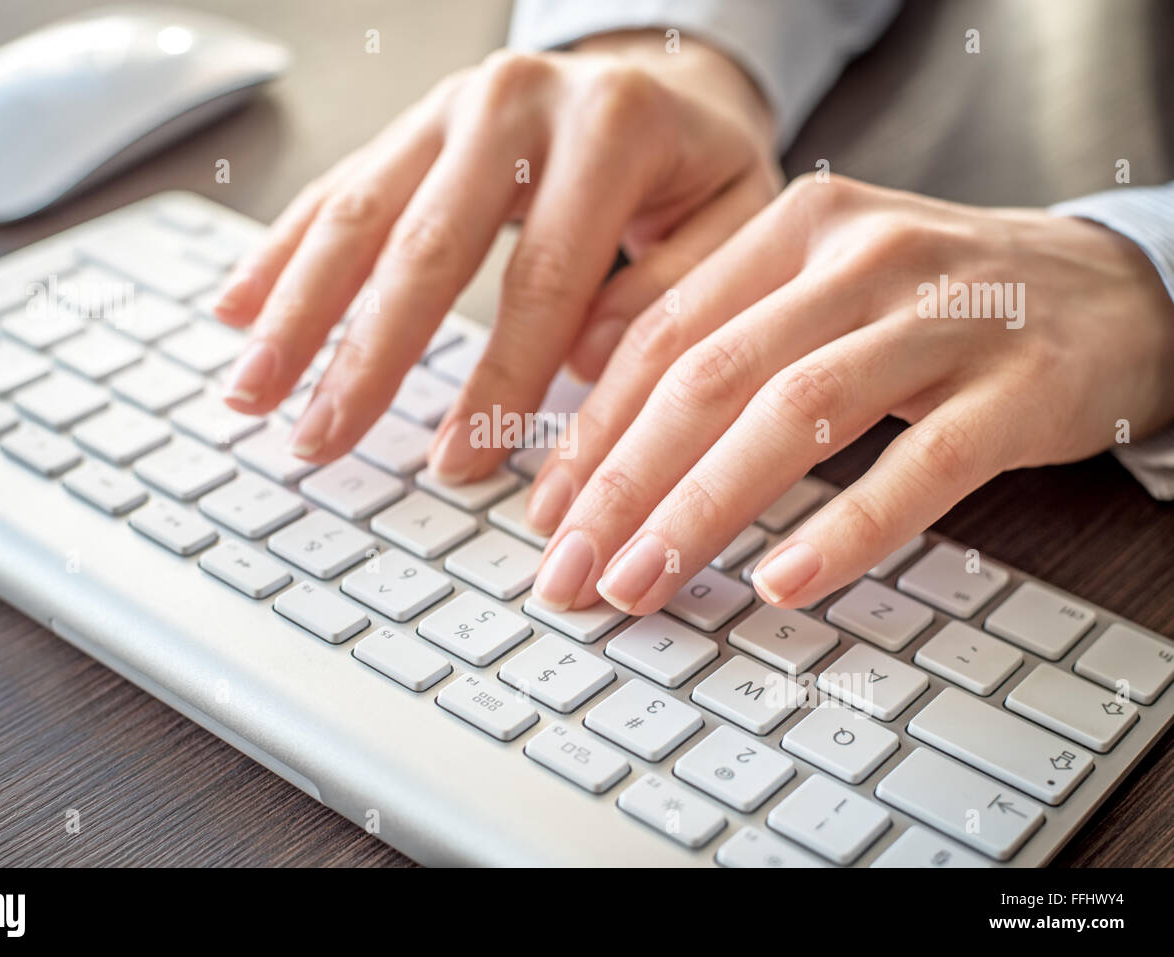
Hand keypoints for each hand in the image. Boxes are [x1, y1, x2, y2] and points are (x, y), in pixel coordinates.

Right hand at [214, 31, 780, 479]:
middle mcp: (515, 102)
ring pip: (357, 214)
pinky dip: (282, 253)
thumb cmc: (699, 166)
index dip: (496, 380)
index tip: (455, 464)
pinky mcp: (413, 126)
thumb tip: (584, 364)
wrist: (664, 72)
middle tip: (316, 440)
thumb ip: (678, 290)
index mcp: (608, 128)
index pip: (541, 278)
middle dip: (362, 355)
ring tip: (250, 391)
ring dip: (295, 310)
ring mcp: (451, 106)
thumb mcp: (736, 219)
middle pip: (422, 245)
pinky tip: (236, 308)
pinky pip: (336, 190)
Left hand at [528, 175, 1173, 614]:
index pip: (666, 335)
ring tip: (639, 583)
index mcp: (796, 228)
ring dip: (701, 510)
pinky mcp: (1018, 386)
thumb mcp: (823, 288)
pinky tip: (782, 582)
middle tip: (568, 569)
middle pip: (712, 376)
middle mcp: (860, 256)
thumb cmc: (936, 305)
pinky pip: (918, 465)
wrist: (1112, 287)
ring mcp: (944, 316)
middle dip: (622, 483)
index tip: (545, 511)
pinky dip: (845, 528)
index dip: (594, 431)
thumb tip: (591, 397)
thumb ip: (720, 327)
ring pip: (795, 414)